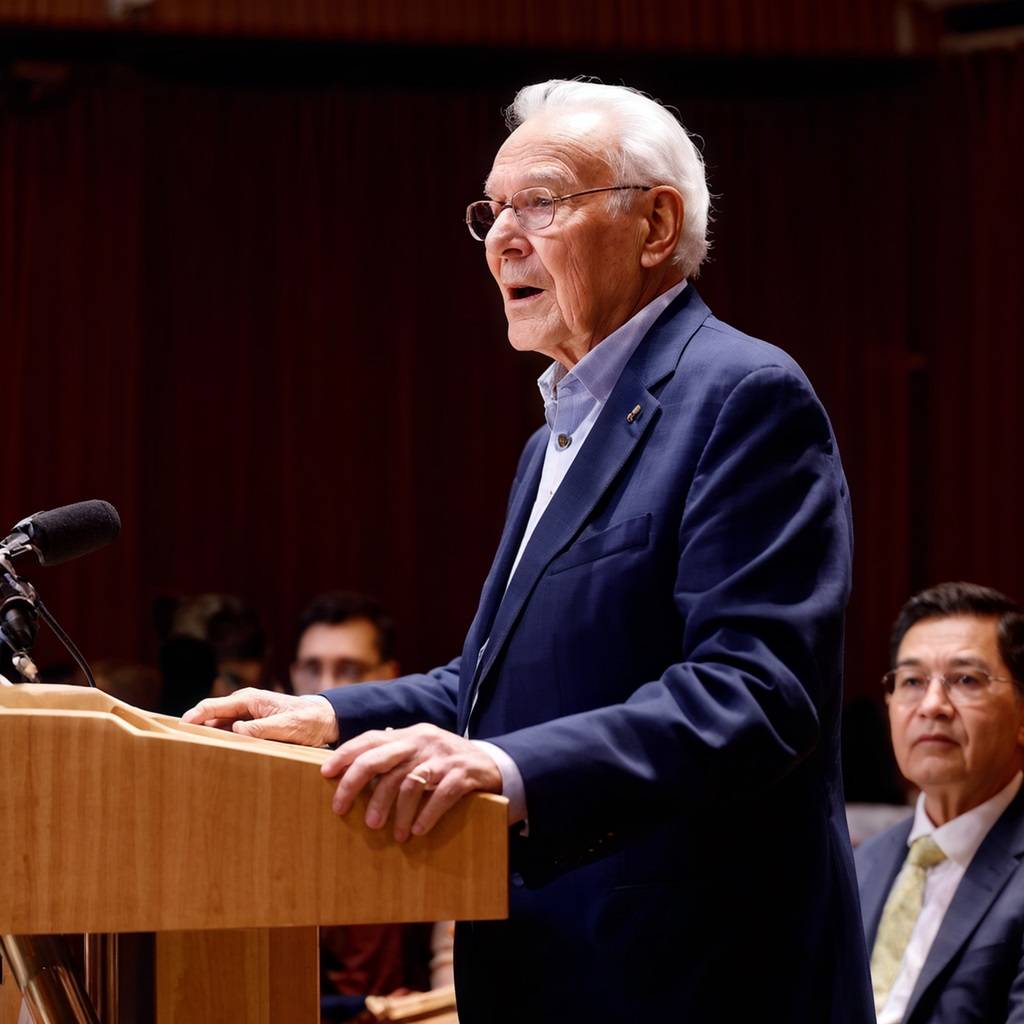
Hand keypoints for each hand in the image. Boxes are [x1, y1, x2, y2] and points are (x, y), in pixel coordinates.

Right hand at [181, 687, 338, 746]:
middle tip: (177, 745)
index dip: (193, 716)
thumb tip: (235, 730)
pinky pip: (231, 732)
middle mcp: (245, 704)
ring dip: (208, 736)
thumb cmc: (307, 720)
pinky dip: (222, 740)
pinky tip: (215, 753)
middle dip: (196, 727)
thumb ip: (261, 729)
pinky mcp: (253, 725)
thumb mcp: (285, 726)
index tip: (178, 727)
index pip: (213, 706)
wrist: (325, 718)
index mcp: (250, 700)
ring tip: (191, 752)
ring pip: (220, 725)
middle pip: (212, 716)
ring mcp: (248, 714)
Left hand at [323, 724, 501, 841]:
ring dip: (394, 811)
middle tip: (340, 809)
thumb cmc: (448, 764)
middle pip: (381, 759)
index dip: (346, 754)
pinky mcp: (464, 774)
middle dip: (356, 784)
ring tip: (390, 834)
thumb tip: (352, 771)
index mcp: (410, 734)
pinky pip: (441, 794)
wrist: (495, 765)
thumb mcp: (422, 753)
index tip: (325, 773)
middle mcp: (424, 741)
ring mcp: (445, 756)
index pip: (371, 739)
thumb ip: (394, 758)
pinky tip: (418, 830)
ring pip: (409, 782)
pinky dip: (427, 814)